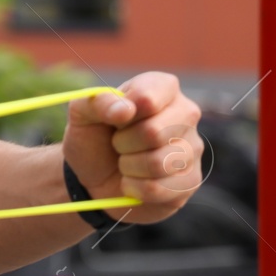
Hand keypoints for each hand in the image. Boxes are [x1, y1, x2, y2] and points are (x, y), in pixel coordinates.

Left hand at [61, 71, 202, 224]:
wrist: (95, 176)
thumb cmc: (94, 137)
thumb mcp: (83, 113)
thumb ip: (97, 102)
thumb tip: (125, 110)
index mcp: (162, 87)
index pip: (147, 97)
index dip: (122, 113)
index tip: (113, 119)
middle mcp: (186, 113)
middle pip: (153, 132)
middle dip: (122, 143)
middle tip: (117, 143)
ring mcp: (193, 148)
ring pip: (158, 163)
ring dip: (128, 167)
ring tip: (125, 161)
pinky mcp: (191, 179)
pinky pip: (160, 188)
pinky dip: (135, 188)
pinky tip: (133, 181)